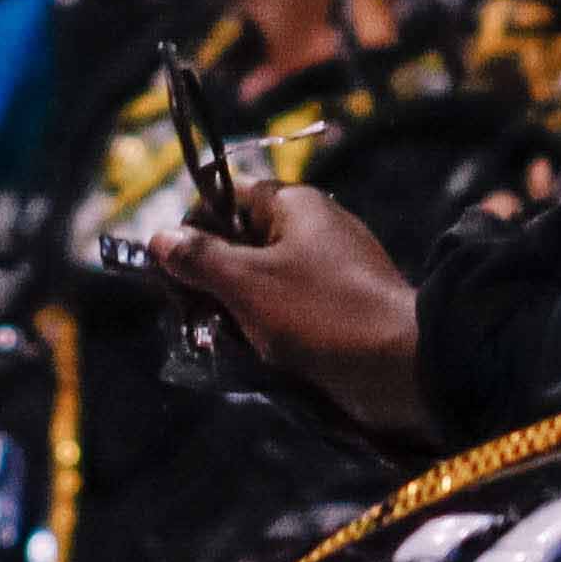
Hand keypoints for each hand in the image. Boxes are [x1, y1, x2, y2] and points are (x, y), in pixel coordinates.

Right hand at [148, 186, 431, 443]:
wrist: (401, 364)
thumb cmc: (320, 312)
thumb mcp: (247, 283)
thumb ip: (199, 259)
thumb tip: (159, 238)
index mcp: (294, 206)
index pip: (226, 197)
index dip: (193, 229)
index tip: (172, 271)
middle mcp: (312, 229)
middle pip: (239, 243)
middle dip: (209, 281)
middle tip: (191, 318)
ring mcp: (327, 270)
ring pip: (259, 283)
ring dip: (233, 313)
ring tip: (219, 343)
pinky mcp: (337, 308)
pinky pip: (286, 310)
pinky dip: (264, 330)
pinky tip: (250, 356)